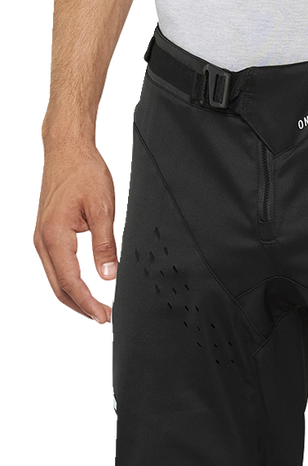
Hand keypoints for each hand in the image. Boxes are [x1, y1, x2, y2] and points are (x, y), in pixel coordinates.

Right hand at [32, 138, 117, 324]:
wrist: (66, 148)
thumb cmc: (82, 171)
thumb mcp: (102, 208)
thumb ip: (105, 245)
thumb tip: (108, 276)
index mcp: (55, 236)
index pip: (71, 283)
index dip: (88, 304)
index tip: (104, 316)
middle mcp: (42, 240)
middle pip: (59, 288)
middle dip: (81, 308)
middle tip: (103, 318)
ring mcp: (40, 237)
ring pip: (55, 280)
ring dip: (74, 298)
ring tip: (95, 308)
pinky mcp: (44, 234)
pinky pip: (54, 268)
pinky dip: (68, 284)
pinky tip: (82, 289)